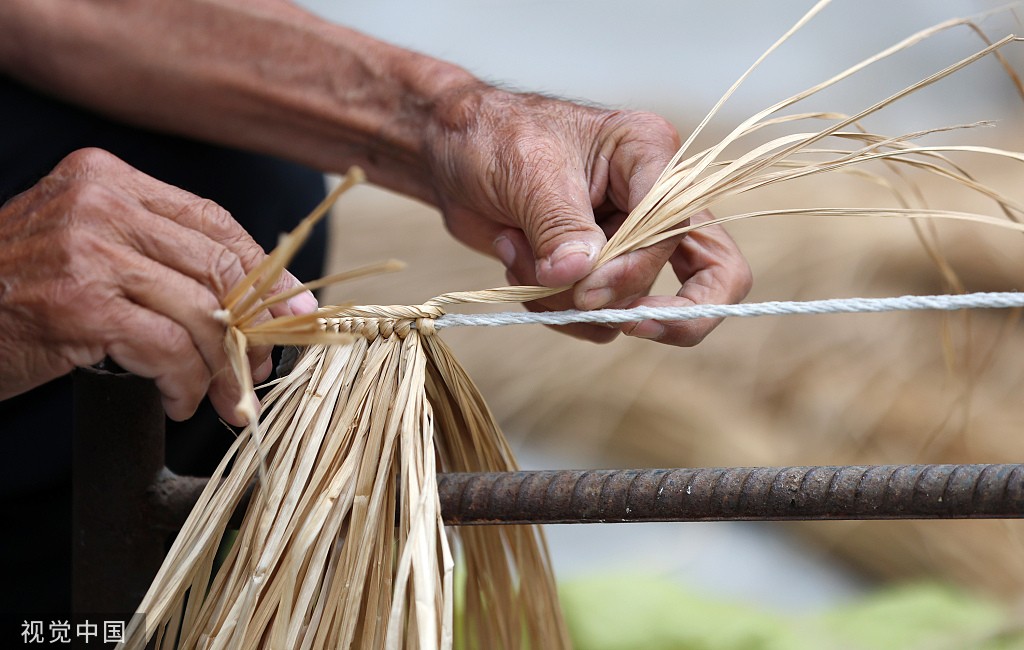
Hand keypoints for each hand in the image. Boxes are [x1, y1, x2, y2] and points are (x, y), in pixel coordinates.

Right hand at [0, 148, 316, 423]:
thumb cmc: (15, 292)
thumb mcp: (85, 249)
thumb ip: (156, 255)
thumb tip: (258, 299)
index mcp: (108, 178)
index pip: (215, 222)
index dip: (266, 274)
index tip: (293, 314)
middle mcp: (100, 203)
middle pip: (217, 266)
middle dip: (251, 329)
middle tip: (257, 370)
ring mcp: (86, 249)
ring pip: (199, 311)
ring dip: (221, 367)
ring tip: (221, 399)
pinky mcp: (77, 303)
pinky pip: (167, 349)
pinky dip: (184, 384)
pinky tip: (176, 403)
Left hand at [424, 88, 751, 344]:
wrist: (449, 153)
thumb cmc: (492, 137)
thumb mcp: (529, 172)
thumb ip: (561, 228)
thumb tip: (581, 279)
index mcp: (650, 156)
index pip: (677, 226)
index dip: (640, 267)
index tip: (587, 288)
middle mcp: (651, 201)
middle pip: (712, 277)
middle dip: (668, 315)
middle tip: (626, 325)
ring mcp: (626, 241)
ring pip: (633, 306)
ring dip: (566, 300)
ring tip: (516, 251)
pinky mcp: (595, 272)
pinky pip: (593, 317)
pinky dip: (548, 305)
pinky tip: (514, 259)